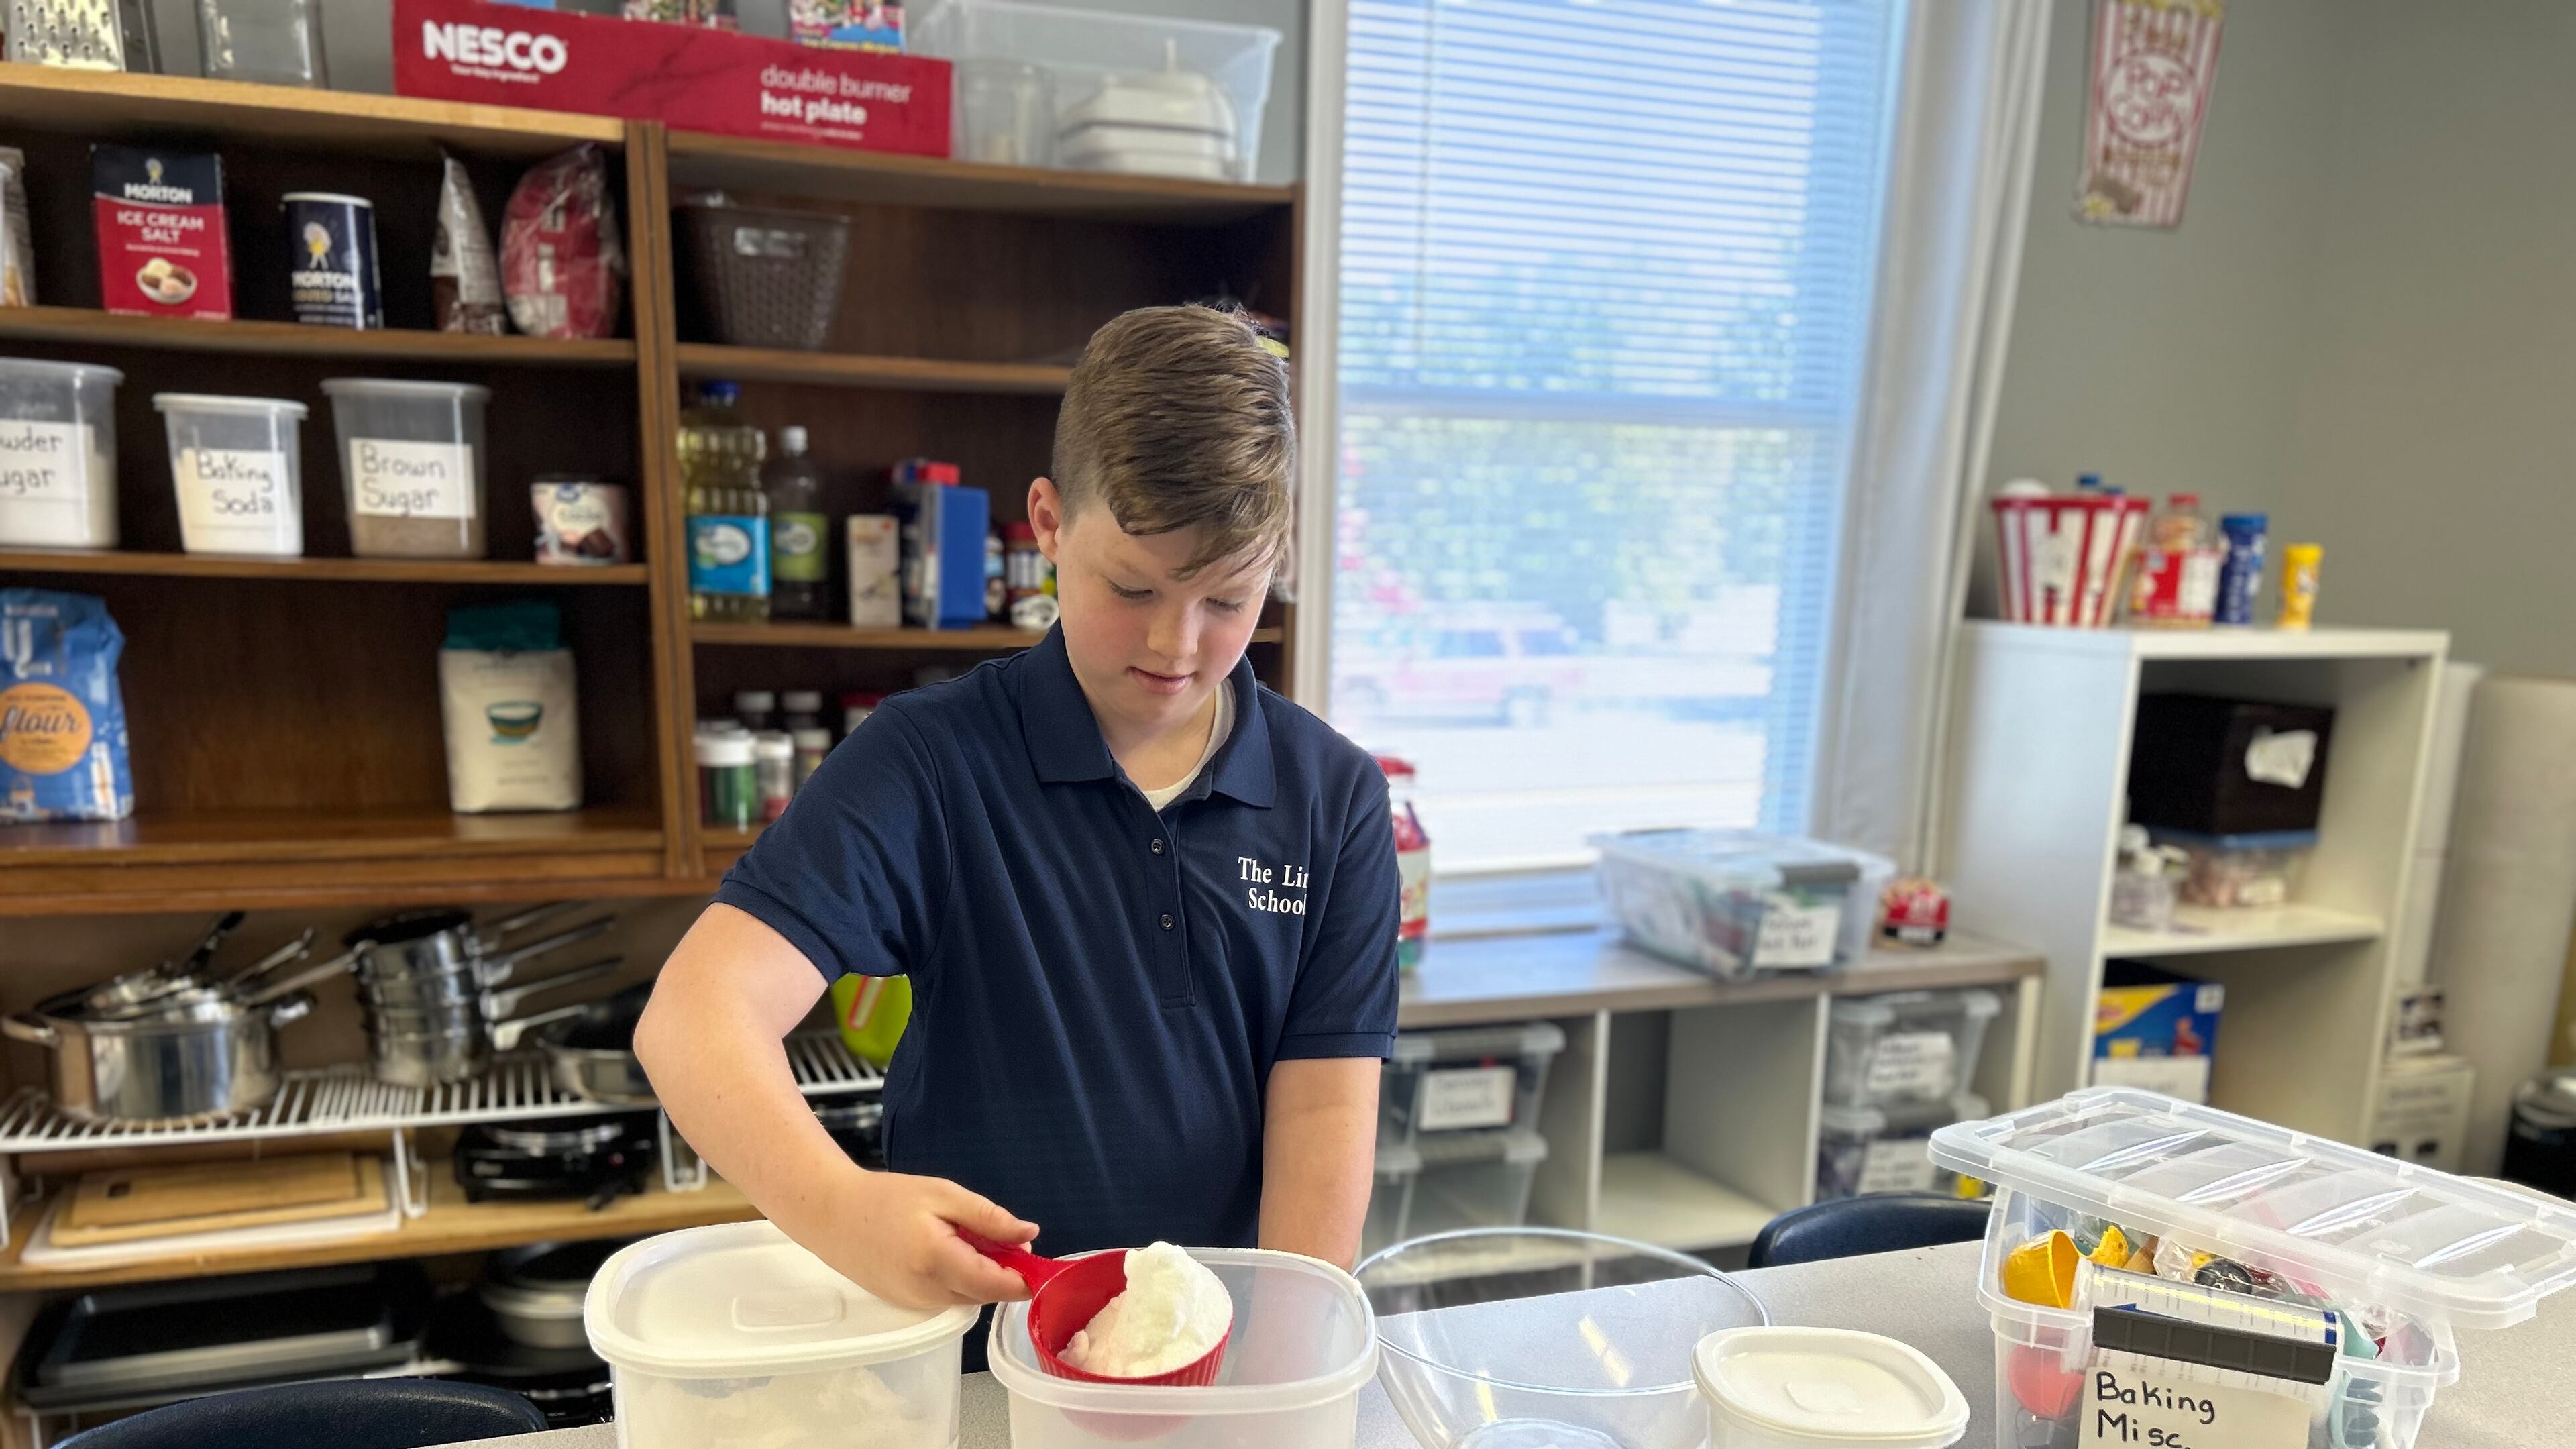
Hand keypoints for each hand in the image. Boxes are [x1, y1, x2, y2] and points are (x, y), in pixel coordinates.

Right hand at [788, 1166, 1038, 1310]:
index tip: (1038, 1258)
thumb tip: (1031, 1235)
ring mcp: (916, 1305)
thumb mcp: (943, 1195)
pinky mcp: (907, 1306)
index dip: (1026, 1277)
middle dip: (1004, 1271)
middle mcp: (929, 1293)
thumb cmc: (886, 1199)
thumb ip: (989, 1218)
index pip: (999, 1286)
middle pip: (987, 1294)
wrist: (832, 1215)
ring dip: (981, 1275)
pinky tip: (945, 1251)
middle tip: (997, 1234)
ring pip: (969, 1298)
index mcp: (939, 1262)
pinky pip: (948, 1299)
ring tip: (962, 1237)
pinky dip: (959, 1280)